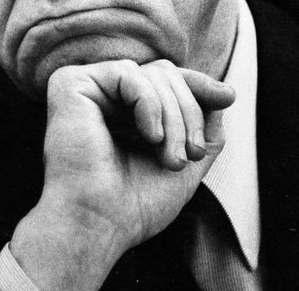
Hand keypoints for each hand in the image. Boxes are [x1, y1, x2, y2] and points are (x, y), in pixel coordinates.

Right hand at [10, 59, 234, 290]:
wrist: (98, 225)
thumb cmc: (134, 203)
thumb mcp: (184, 159)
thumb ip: (204, 125)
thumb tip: (225, 91)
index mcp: (120, 107)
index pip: (164, 78)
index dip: (197, 85)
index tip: (227, 96)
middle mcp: (101, 92)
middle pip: (164, 73)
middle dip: (188, 113)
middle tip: (192, 155)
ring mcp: (85, 86)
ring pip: (153, 74)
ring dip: (174, 117)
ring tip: (172, 159)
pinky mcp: (70, 83)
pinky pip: (129, 73)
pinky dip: (150, 104)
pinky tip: (149, 136)